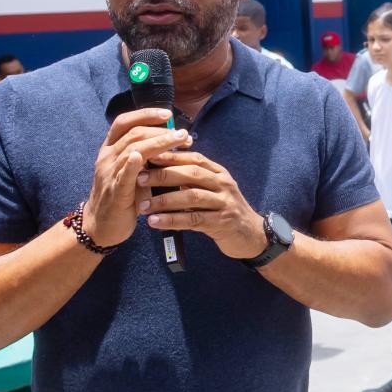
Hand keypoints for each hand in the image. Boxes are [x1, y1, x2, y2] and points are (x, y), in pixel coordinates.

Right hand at [82, 109, 189, 247]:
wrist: (102, 225)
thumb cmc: (122, 196)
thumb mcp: (132, 172)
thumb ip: (145, 156)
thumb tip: (170, 141)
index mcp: (110, 149)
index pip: (124, 122)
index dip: (145, 114)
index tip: (167, 114)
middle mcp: (107, 157)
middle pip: (133, 134)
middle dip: (161, 131)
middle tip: (183, 134)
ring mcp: (108, 173)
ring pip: (132, 150)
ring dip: (158, 143)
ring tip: (179, 140)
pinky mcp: (114, 191)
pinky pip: (122, 175)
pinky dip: (131, 164)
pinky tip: (140, 156)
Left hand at [137, 149, 265, 259]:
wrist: (252, 235)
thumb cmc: (225, 211)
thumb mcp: (214, 190)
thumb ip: (194, 180)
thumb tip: (162, 168)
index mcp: (219, 172)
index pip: (193, 158)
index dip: (170, 156)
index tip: (146, 156)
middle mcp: (223, 184)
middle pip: (191, 173)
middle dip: (163, 175)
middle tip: (139, 178)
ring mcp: (224, 203)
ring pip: (191, 196)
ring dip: (164, 200)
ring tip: (144, 205)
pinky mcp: (222, 223)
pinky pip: (193, 219)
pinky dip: (172, 220)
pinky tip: (155, 223)